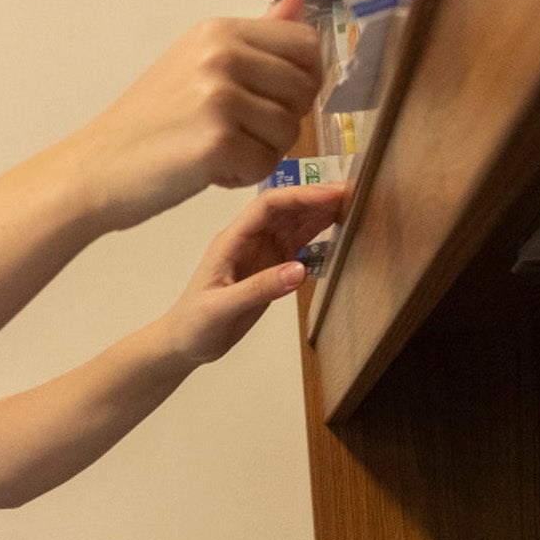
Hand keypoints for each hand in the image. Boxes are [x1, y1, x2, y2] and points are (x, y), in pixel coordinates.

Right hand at [68, 0, 322, 231]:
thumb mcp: (197, 64)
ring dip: (261, 153)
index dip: (303, 81)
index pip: (306, 45)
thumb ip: (255, 38)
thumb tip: (295, 3)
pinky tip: (208, 170)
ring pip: (289, 131)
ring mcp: (218, 96)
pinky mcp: (216, 141)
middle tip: (237, 133)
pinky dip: (241, 177)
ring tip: (218, 151)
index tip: (272, 101)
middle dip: (282, 121)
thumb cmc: (146, 123)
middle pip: (304, 90)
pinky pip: (266, 165)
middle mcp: (221, 55)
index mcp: (219, 31)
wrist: (95, 167)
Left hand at [160, 182, 347, 364]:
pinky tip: (339, 231)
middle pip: (286, 208)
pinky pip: (299, 244)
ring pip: (295, 223)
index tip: (332, 196)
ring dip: (321, 213)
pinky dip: (319, 236)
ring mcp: (262, 253)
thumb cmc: (195, 324)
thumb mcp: (222, 309)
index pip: (268, 206)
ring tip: (353, 208)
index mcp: (232, 240)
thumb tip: (300, 271)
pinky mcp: (272, 268)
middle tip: (354, 196)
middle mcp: (249, 240)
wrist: (185, 343)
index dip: (300, 196)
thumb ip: (259, 289)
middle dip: (317, 198)